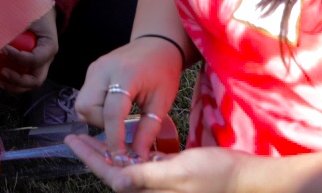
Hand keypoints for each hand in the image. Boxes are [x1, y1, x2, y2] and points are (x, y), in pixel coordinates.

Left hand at [0, 7, 56, 91]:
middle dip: (17, 80)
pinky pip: (19, 80)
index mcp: (48, 46)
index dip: (18, 58)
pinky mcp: (27, 67)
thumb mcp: (27, 13)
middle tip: (1, 72)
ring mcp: (36, 66)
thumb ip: (14, 23)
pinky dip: (7, 82)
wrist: (39, 11)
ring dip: (10, 85)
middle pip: (35, 80)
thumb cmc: (33, 10)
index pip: (36, 59)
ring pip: (27, 85)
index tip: (3, 49)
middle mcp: (45, 60)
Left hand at [63, 137, 250, 191]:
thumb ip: (146, 177)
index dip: (90, 157)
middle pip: (116, 171)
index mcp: (152, 191)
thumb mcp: (180, 171)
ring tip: (95, 135)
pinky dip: (133, 153)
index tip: (72, 139)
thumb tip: (114, 180)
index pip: (111, 175)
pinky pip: (145, 166)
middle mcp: (154, 190)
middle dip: (95, 154)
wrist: (249, 180)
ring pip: (129, 167)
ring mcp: (164, 185)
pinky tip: (127, 141)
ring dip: (112, 152)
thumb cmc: (218, 175)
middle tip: (77, 135)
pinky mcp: (173, 177)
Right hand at [76, 38, 186, 163]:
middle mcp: (103, 69)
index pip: (111, 111)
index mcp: (125, 75)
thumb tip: (138, 156)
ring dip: (96, 117)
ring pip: (82, 103)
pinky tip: (114, 107)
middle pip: (85, 107)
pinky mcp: (91, 70)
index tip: (120, 156)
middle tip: (119, 128)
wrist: (157, 43)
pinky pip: (86, 95)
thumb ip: (148, 130)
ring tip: (117, 117)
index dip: (114, 137)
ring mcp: (94, 68)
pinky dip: (96, 107)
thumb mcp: (162, 102)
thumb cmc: (164, 71)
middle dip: (100, 125)